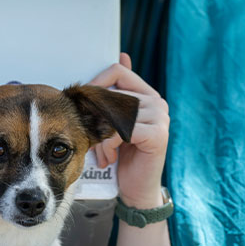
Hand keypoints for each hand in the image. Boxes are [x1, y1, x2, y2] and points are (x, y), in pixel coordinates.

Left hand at [89, 53, 168, 208]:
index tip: (83, 107)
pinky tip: (110, 158)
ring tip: (102, 154)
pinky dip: (109, 145)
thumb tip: (122, 55)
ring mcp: (160, 117)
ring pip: (114, 114)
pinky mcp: (157, 135)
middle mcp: (157, 102)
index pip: (118, 71)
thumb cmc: (124, 157)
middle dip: (94, 120)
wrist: (137, 190)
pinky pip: (121, 130)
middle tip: (91, 142)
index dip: (95, 86)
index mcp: (147, 95)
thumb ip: (116, 95)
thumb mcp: (115, 124)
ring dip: (100, 137)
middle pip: (112, 94)